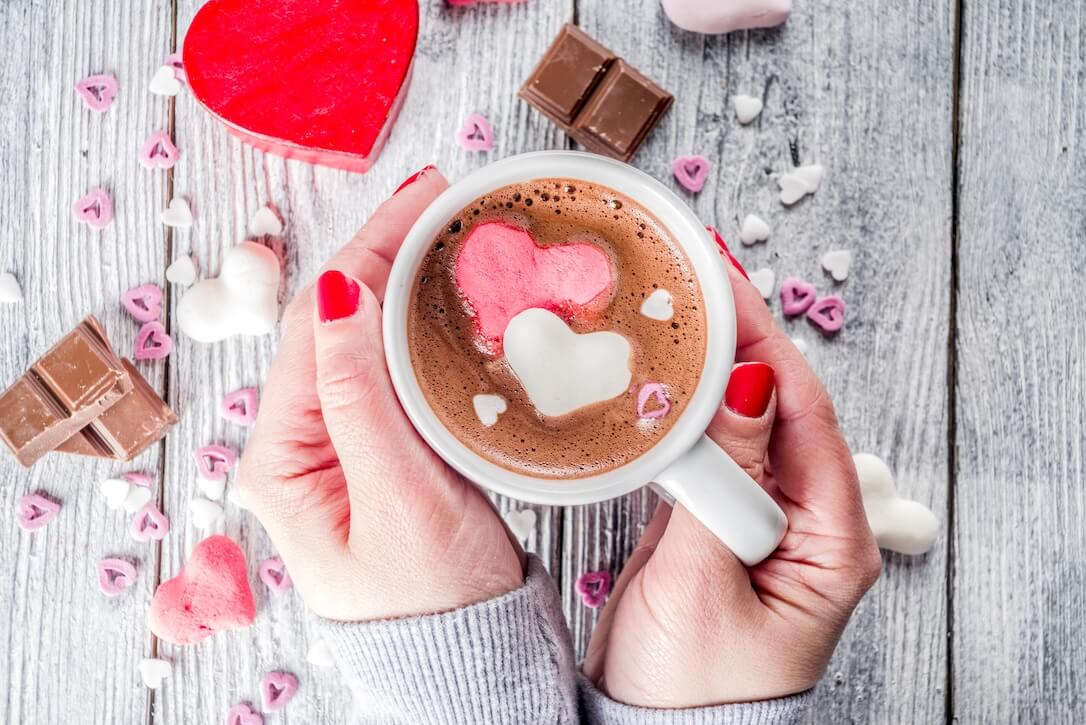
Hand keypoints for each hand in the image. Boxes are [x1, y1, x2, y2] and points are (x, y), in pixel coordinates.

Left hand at [236, 167, 523, 621]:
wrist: (466, 654)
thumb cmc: (432, 599)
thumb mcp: (397, 499)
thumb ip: (363, 399)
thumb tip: (340, 295)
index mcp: (281, 457)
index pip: (317, 326)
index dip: (365, 253)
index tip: (417, 203)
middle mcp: (298, 441)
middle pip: (334, 321)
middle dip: (381, 251)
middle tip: (438, 198)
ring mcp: (337, 441)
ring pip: (362, 337)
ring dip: (397, 278)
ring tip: (440, 229)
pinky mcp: (376, 445)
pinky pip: (387, 366)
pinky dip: (413, 320)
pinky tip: (440, 293)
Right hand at [582, 255, 881, 705]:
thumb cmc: (691, 690)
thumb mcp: (704, 582)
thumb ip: (725, 484)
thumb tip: (746, 389)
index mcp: (828, 540)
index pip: (802, 411)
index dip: (761, 340)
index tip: (721, 282)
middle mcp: (802, 521)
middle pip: (773, 405)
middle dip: (733, 338)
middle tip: (688, 275)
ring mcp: (756, 520)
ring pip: (735, 421)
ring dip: (703, 367)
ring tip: (668, 308)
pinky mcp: (713, 525)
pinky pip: (703, 450)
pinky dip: (679, 410)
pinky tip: (655, 377)